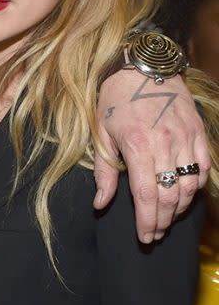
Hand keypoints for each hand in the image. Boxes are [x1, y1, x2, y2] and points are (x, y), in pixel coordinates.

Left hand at [93, 70, 208, 242]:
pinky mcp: (198, 132)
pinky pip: (203, 167)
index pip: (146, 195)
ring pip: (190, 185)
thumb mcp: (100, 134)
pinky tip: (184, 196)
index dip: (147, 221)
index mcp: (137, 145)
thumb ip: (103, 172)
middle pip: (169, 195)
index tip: (144, 237)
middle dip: (162, 221)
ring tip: (166, 219)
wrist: (143, 67)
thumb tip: (100, 204)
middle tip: (154, 235)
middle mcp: (165, 143)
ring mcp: (185, 137)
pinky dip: (196, 187)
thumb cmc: (115, 101)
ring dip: (179, 208)